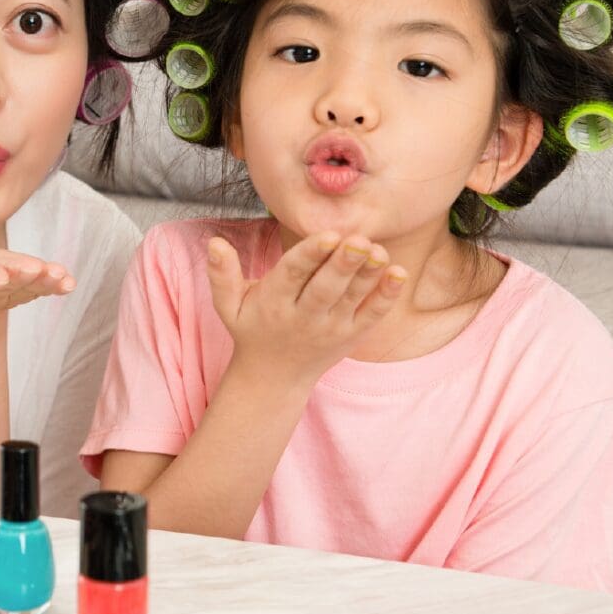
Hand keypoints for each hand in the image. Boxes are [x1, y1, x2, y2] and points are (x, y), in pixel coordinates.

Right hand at [205, 231, 407, 378]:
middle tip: (361, 239)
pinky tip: (398, 273)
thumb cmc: (252, 330)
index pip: (293, 275)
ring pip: (352, 299)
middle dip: (344, 264)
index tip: (328, 235)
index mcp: (273, 303)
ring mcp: (331, 328)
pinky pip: (372, 315)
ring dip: (368, 275)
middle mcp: (304, 317)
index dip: (310, 255)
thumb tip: (214, 242)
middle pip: (326, 288)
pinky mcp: (352, 336)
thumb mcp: (229, 306)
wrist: (274, 378)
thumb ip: (221, 274)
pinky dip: (386, 296)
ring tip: (380, 251)